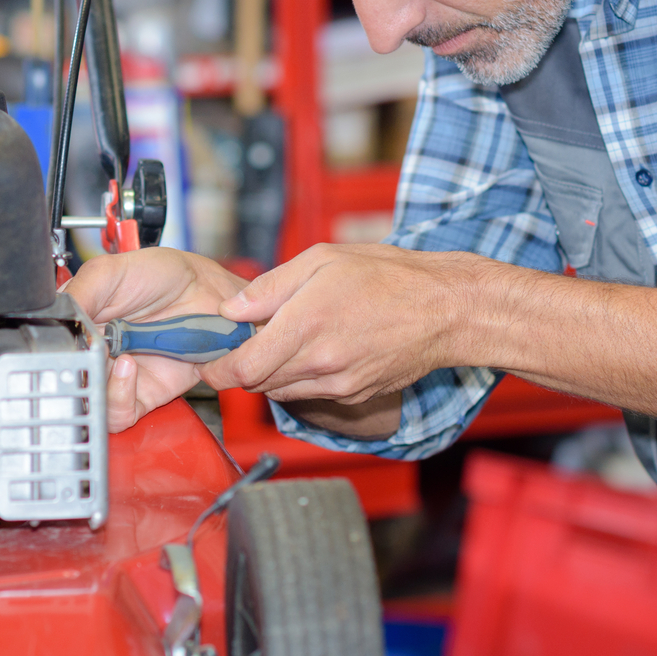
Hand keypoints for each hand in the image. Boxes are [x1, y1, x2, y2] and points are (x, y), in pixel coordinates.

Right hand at [63, 247, 248, 431]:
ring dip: (96, 382)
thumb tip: (58, 317)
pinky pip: (117, 414)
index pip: (47, 345)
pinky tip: (128, 368)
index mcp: (79, 321)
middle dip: (73, 368)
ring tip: (114, 356)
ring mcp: (115, 375)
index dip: (51, 347)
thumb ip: (80, 291)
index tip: (63, 337)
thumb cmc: (165, 277)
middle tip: (89, 350)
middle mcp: (93, 352)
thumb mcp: (112, 270)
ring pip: (86, 400)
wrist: (211, 296)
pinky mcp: (140, 394)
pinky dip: (117, 396)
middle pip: (63, 378)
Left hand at [205, 243, 463, 403]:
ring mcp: (338, 385)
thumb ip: (270, 287)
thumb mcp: (323, 260)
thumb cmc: (388, 276)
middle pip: (256, 384)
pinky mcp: (354, 396)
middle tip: (245, 341)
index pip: (241, 370)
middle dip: (243, 367)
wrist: (446, 310)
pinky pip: (310, 394)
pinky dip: (299, 379)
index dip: (217, 369)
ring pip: (281, 392)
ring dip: (271, 374)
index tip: (210, 358)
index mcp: (305, 326)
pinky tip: (312, 351)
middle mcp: (319, 363)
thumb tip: (232, 309)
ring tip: (283, 341)